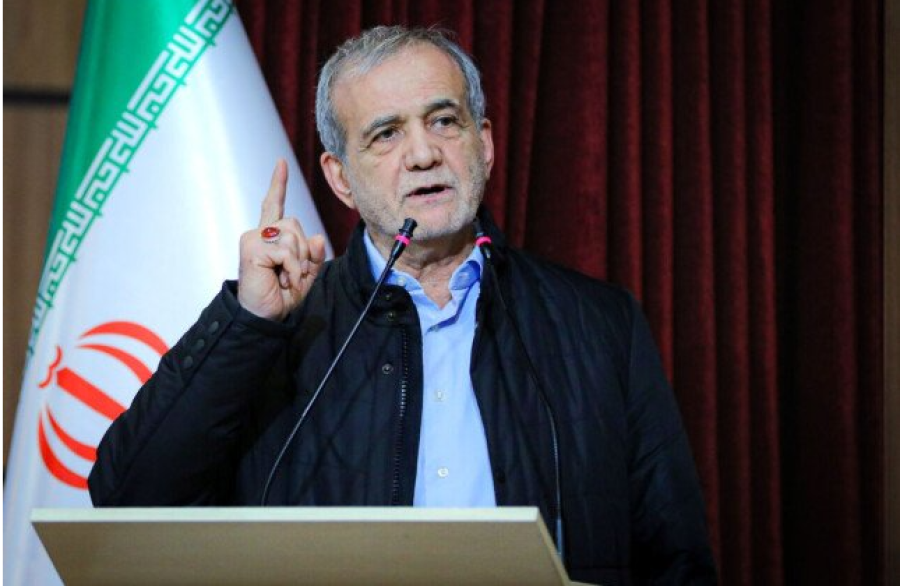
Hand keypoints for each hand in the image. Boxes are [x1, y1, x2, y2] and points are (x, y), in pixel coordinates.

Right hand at [237, 159, 326, 320]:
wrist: (263, 317)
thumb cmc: (279, 297)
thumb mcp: (304, 275)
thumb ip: (313, 256)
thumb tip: (318, 237)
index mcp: (269, 238)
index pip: (273, 205)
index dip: (278, 184)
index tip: (281, 163)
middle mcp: (258, 234)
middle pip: (294, 224)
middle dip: (303, 251)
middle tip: (293, 274)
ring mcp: (253, 239)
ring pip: (293, 235)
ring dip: (298, 262)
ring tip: (286, 278)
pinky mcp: (252, 248)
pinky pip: (287, 251)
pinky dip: (292, 269)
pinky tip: (282, 280)